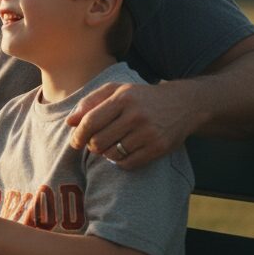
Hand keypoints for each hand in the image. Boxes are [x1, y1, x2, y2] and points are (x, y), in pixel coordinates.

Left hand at [67, 81, 199, 169]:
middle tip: (95, 142)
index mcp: (123, 98)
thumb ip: (90, 102)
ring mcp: (149, 133)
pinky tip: (123, 152)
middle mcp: (136, 115)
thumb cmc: (141, 98)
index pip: (90, 122)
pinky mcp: (158, 148)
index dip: (78, 135)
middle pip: (98, 142)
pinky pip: (127, 164)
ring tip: (110, 145)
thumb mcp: (116, 91)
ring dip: (105, 153)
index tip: (75, 142)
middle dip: (91, 145)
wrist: (183, 104)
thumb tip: (70, 122)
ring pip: (111, 154)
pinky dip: (120, 161)